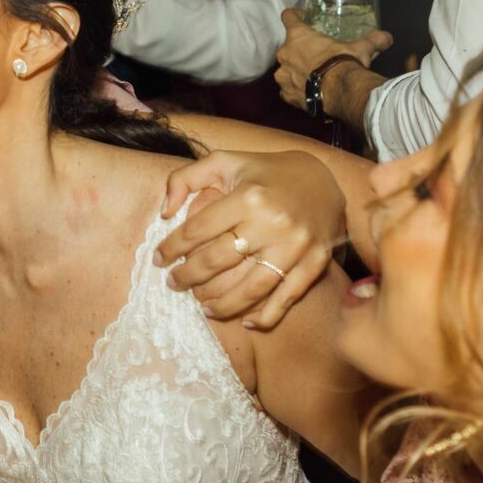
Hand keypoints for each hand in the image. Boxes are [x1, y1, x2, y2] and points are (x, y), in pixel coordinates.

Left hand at [156, 151, 344, 327]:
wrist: (323, 178)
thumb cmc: (264, 172)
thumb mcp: (224, 161)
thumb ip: (185, 178)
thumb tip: (164, 213)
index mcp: (248, 196)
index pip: (198, 229)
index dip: (172, 247)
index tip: (159, 259)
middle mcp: (272, 222)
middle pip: (219, 261)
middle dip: (189, 276)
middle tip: (174, 284)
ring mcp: (296, 246)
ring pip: (252, 288)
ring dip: (222, 303)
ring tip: (203, 307)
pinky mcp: (316, 262)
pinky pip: (287, 297)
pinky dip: (266, 315)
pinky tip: (245, 321)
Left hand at [274, 9, 391, 112]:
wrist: (340, 93)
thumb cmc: (345, 64)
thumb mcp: (361, 48)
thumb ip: (373, 40)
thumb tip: (387, 37)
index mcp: (299, 36)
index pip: (289, 16)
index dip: (294, 15)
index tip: (301, 17)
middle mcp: (285, 53)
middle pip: (288, 46)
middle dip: (299, 49)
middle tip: (314, 53)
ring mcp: (283, 75)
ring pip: (286, 69)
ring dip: (296, 71)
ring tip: (313, 75)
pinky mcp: (287, 94)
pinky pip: (288, 90)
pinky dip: (297, 90)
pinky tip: (309, 90)